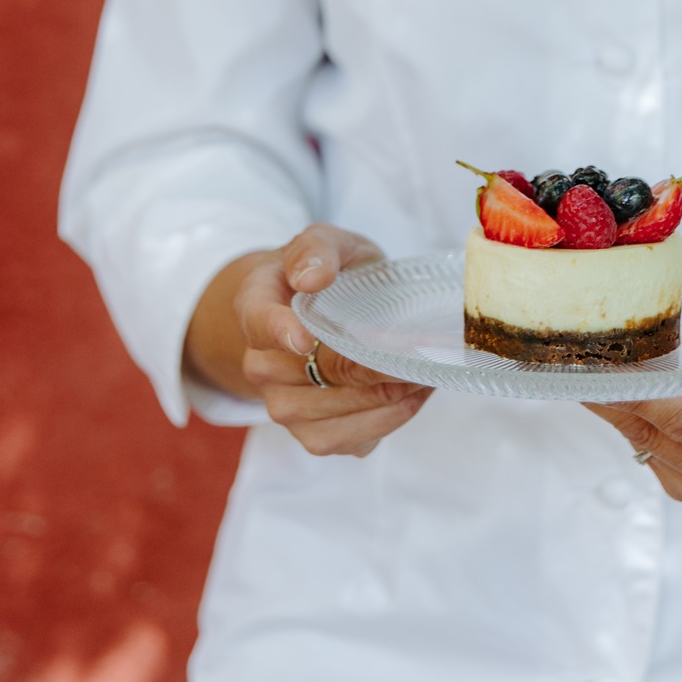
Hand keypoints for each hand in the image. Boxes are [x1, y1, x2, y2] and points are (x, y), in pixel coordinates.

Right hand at [187, 223, 431, 457]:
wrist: (322, 311)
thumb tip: (313, 278)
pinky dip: (389, 420)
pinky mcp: (314, 434)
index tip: (306, 339)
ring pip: (336, 414)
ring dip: (389, 397)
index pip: (261, 323)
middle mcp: (262, 365)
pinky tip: (412, 394)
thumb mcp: (325, 241)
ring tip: (425, 371)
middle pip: (319, 373)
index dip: (282, 332)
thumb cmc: (327, 273)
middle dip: (375, 364)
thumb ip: (316, 249)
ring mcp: (285, 405)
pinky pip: (350, 440)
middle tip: (422, 349)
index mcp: (256, 307)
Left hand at [586, 331, 681, 514]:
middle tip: (581, 368)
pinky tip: (613, 394)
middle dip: (620, 405)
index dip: (647, 401)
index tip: (608, 379)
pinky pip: (652, 454)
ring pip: (650, 449)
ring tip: (590, 375)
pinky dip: (630, 423)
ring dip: (619, 414)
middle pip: (662, 440)